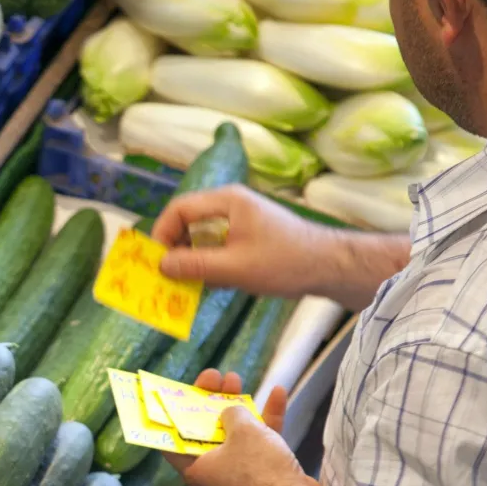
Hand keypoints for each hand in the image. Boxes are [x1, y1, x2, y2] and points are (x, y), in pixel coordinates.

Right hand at [153, 186, 337, 299]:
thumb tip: (161, 265)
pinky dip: (208, 263)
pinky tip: (212, 284)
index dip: (162, 234)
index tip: (158, 263)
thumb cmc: (284, 262)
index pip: (179, 209)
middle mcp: (230, 205)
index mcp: (227, 201)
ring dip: (192, 259)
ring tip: (190, 284)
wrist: (328, 266)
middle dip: (176, 249)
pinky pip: (216, 246)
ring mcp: (239, 220)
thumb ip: (195, 265)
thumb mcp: (235, 267)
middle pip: (187, 221)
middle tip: (170, 277)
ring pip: (200, 236)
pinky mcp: (246, 236)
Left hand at [162, 370, 325, 485]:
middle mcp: (214, 472)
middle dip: (209, 402)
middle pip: (207, 431)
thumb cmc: (259, 471)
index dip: (173, 416)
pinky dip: (267, 418)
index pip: (173, 440)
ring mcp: (241, 472)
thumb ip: (232, 413)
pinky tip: (277, 393)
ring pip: (235, 433)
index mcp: (195, 468)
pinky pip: (262, 441)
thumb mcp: (241, 431)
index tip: (178, 394)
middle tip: (214, 378)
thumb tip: (231, 411)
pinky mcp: (266, 472)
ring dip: (236, 406)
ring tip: (235, 379)